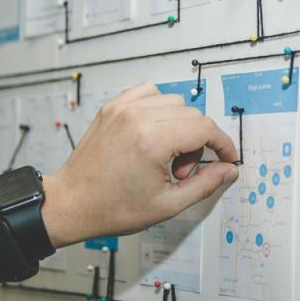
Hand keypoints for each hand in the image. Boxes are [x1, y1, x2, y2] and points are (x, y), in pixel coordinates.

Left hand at [41, 82, 239, 247]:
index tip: (226, 158)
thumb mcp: (167, 205)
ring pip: (174, 102)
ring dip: (180, 126)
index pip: (205, 128)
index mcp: (152, 141)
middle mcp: (137, 117)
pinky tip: (154, 133)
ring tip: (166, 155)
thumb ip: (205, 184)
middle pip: (192, 115)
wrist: (72, 204)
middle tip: (182, 171)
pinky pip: (149, 92)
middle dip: (199, 143)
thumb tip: (227, 169)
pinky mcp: (112, 107)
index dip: (223, 144)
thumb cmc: (111, 208)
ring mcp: (122, 108)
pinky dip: (160, 109)